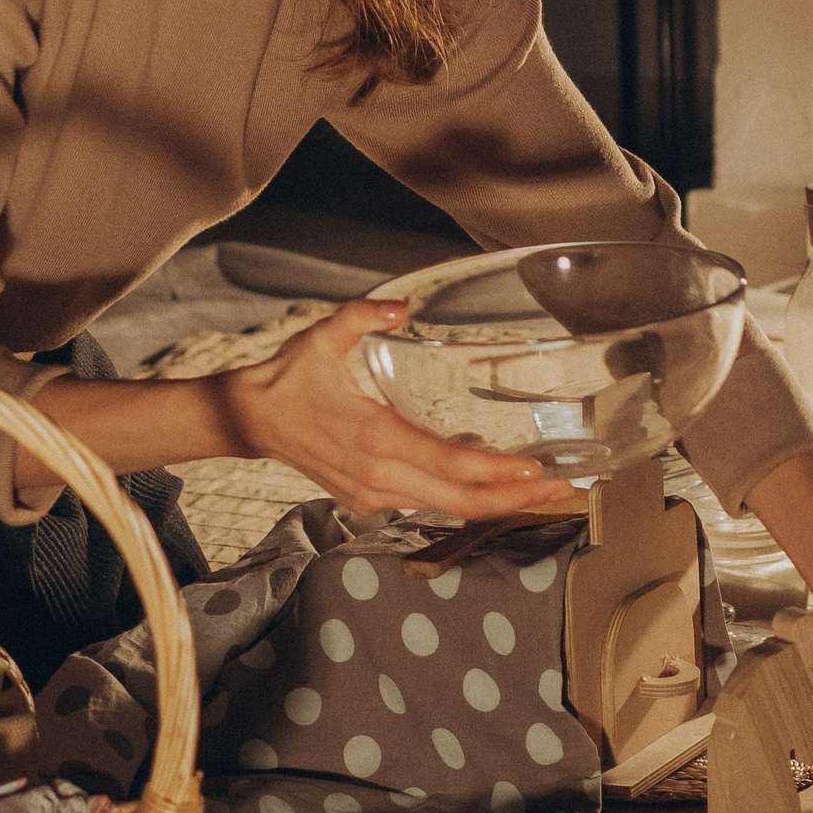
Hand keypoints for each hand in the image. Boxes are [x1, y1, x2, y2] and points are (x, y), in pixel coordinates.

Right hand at [216, 299, 581, 518]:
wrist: (250, 419)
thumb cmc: (289, 377)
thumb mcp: (324, 336)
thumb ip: (365, 315)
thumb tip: (403, 305)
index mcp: (374, 439)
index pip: (449, 464)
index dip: (496, 472)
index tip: (535, 468)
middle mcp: (378, 477)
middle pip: (459, 500)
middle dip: (514, 498)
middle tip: (562, 488)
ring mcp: (373, 495)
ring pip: (446, 507)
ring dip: (494, 502)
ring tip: (539, 489)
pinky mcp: (367, 500)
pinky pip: (425, 502)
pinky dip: (462, 495)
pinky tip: (492, 481)